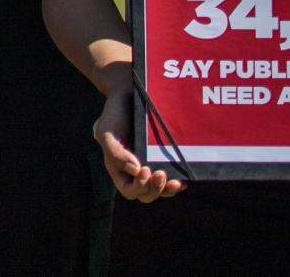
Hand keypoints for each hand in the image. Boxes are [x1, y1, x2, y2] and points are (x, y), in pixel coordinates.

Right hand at [94, 82, 184, 202]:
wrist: (129, 96)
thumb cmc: (115, 114)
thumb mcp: (107, 132)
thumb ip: (116, 153)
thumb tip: (135, 170)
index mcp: (118, 168)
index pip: (129, 190)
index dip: (138, 186)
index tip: (144, 169)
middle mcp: (134, 172)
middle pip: (146, 194)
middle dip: (154, 189)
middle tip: (160, 173)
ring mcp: (149, 166)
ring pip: (159, 191)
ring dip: (166, 190)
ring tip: (174, 181)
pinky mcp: (161, 159)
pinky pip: (170, 179)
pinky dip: (176, 184)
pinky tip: (182, 180)